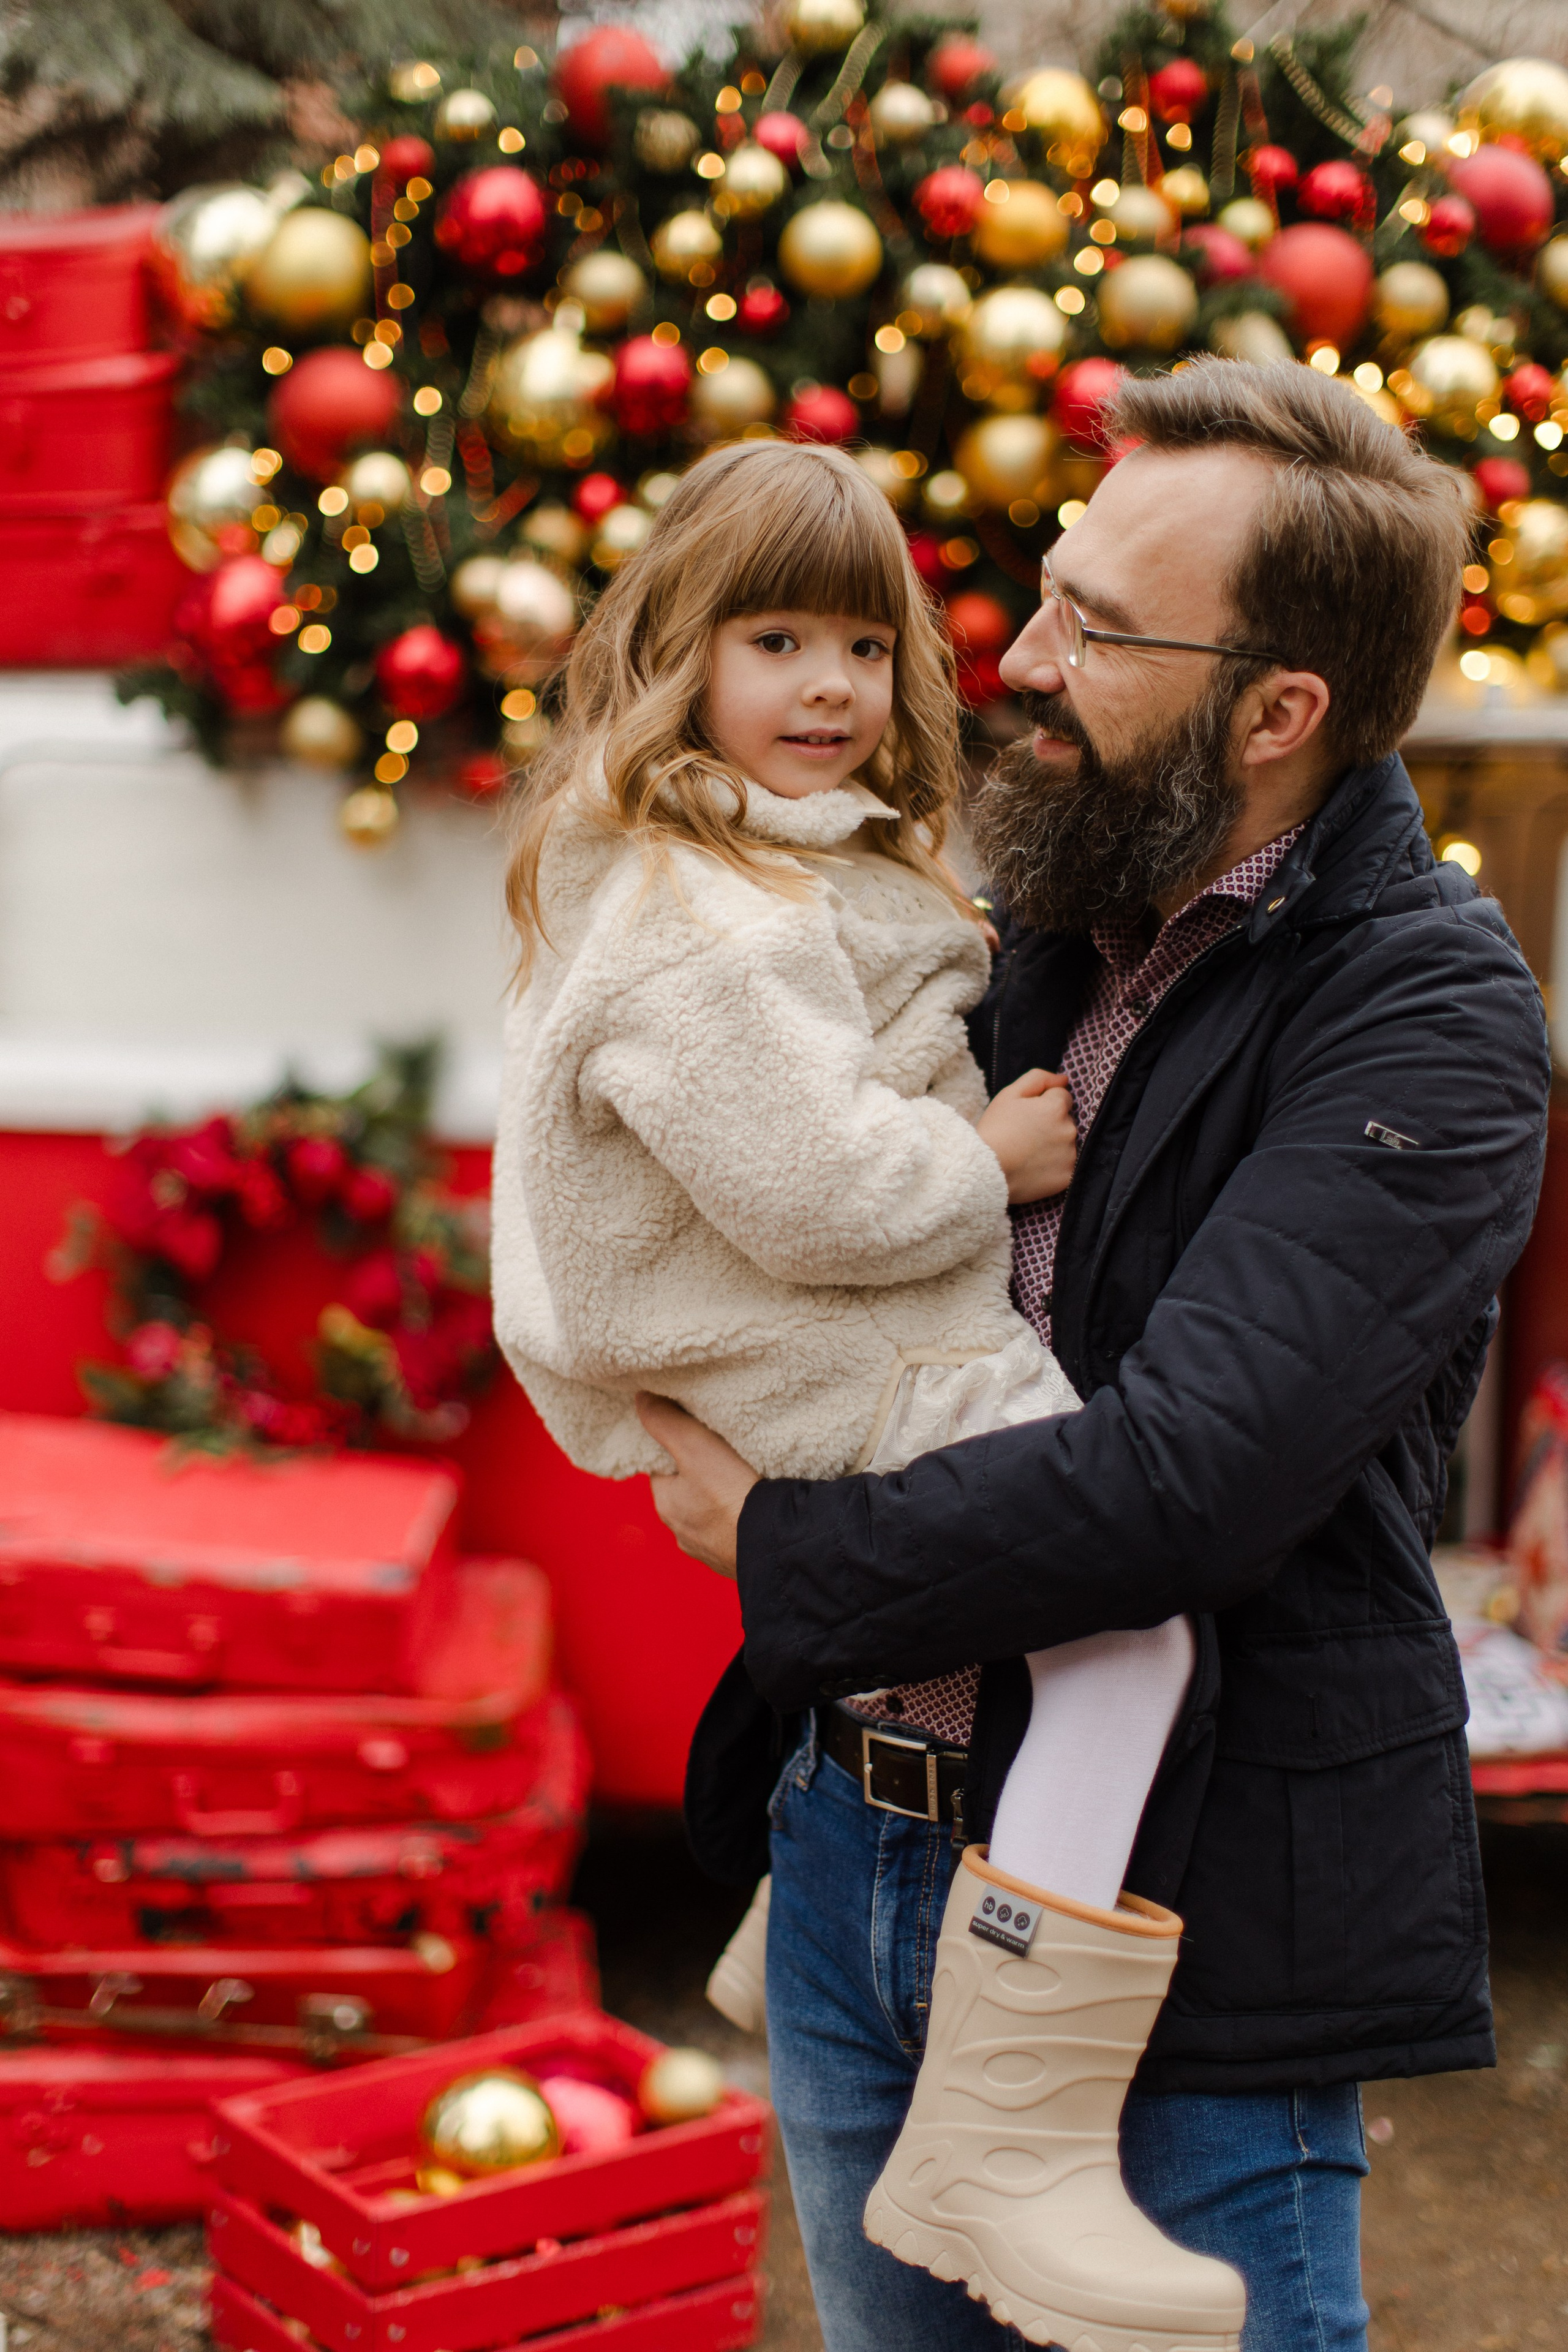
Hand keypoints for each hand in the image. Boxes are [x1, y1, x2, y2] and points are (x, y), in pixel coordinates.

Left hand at [636, 1393, 759, 1577]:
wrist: (774, 1545)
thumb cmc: (731, 1495)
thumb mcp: (694, 1445)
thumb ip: (666, 1420)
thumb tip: (641, 1398)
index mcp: (666, 1506)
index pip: (663, 1470)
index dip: (679, 1451)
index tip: (699, 1439)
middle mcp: (682, 1533)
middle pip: (687, 1493)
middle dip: (703, 1477)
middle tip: (727, 1457)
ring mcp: (710, 1550)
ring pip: (711, 1516)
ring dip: (723, 1501)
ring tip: (746, 1482)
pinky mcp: (736, 1559)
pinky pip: (734, 1533)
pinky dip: (741, 1520)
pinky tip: (757, 1509)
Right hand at [977, 1068, 1076, 1204]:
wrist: (986, 1171)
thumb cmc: (995, 1129)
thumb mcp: (1009, 1094)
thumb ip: (1039, 1078)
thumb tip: (1064, 1079)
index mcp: (1056, 1107)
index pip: (1062, 1097)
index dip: (1044, 1104)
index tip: (1027, 1116)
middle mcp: (1068, 1130)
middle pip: (1066, 1120)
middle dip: (1052, 1123)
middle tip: (1026, 1135)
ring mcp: (1069, 1155)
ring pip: (1067, 1143)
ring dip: (1054, 1144)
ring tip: (1029, 1153)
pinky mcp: (1067, 1177)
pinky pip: (1066, 1165)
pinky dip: (1054, 1166)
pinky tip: (1035, 1167)